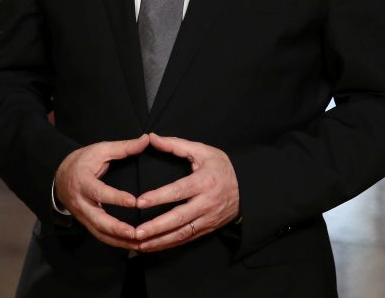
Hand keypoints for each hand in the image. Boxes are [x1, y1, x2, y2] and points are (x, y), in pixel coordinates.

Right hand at [54, 134, 148, 249]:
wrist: (59, 176)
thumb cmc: (82, 161)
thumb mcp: (99, 150)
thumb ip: (123, 147)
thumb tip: (145, 139)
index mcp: (83, 182)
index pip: (99, 192)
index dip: (116, 198)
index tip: (134, 202)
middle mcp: (81, 202)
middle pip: (97, 220)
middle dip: (117, 228)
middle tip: (135, 233)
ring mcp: (82, 215)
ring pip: (99, 233)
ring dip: (119, 241)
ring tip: (139, 244)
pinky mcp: (86, 223)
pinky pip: (100, 236)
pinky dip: (115, 243)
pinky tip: (131, 246)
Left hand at [134, 133, 239, 251]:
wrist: (247, 189)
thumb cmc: (221, 167)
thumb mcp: (203, 151)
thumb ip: (176, 145)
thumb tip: (153, 138)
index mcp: (204, 182)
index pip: (179, 191)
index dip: (159, 197)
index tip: (140, 202)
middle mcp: (206, 203)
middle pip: (179, 218)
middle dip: (157, 226)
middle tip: (137, 231)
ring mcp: (207, 219)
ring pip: (182, 233)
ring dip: (160, 240)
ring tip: (140, 243)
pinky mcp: (207, 229)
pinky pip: (186, 239)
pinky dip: (169, 244)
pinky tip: (153, 245)